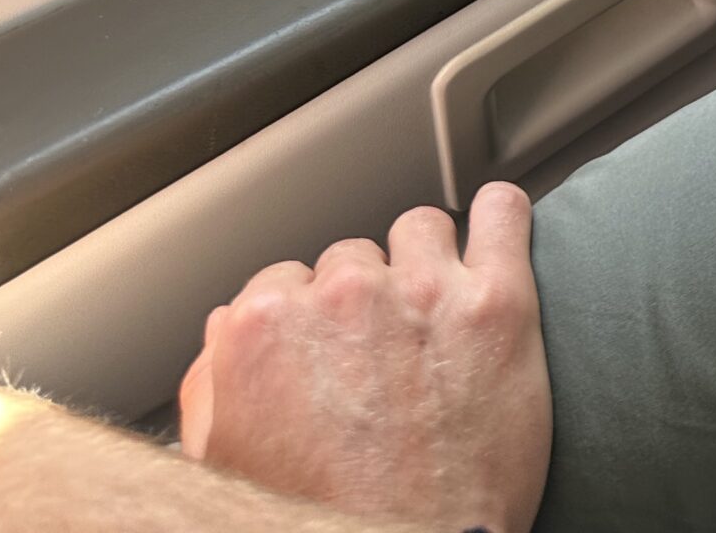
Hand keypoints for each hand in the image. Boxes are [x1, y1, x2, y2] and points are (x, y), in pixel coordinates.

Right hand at [181, 183, 551, 532]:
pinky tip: (496, 237)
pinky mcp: (497, 302)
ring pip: (420, 231)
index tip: (333, 354)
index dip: (311, 323)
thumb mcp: (225, 464)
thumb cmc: (324, 521)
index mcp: (264, 327)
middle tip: (387, 356)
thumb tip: (228, 327)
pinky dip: (500, 218)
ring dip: (427, 264)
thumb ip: (213, 382)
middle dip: (368, 301)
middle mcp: (342, 296)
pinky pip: (503, 212)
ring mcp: (423, 292)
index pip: (286, 281)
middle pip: (355, 259)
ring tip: (440, 317)